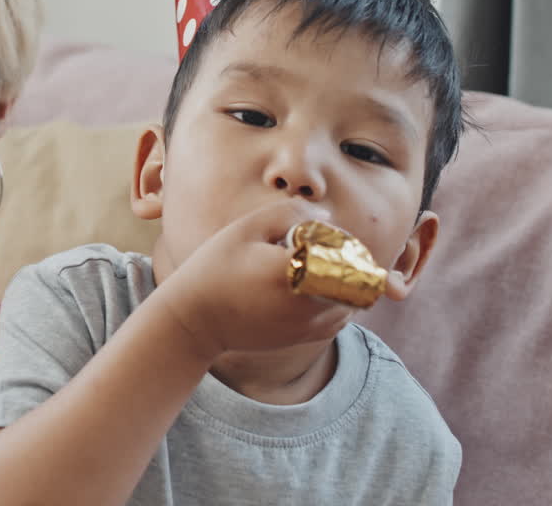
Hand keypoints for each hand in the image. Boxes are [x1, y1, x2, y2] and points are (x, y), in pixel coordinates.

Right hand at [158, 201, 354, 357]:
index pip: (346, 254)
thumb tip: (326, 217)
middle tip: (321, 247)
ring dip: (345, 281)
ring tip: (313, 267)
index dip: (343, 242)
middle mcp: (308, 304)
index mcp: (293, 272)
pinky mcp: (305, 338)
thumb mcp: (245, 229)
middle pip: (356, 278)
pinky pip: (340, 317)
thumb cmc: (214, 269)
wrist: (194, 321)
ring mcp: (309, 325)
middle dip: (347, 260)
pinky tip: (310, 287)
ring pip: (354, 299)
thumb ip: (289, 213)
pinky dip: (336, 299)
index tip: (324, 233)